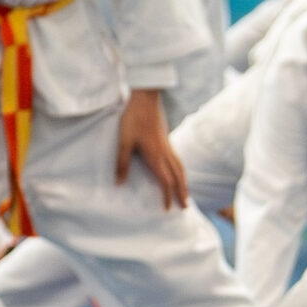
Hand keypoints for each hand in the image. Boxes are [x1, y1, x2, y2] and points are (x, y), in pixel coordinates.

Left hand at [116, 89, 185, 208]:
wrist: (145, 97)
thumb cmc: (132, 118)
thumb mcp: (123, 142)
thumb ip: (122, 163)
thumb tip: (120, 184)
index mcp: (156, 156)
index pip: (165, 181)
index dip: (167, 196)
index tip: (169, 209)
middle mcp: (165, 152)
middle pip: (178, 176)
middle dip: (182, 193)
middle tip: (186, 207)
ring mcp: (167, 145)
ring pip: (180, 167)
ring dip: (184, 182)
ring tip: (186, 193)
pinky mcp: (166, 138)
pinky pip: (177, 159)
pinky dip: (180, 170)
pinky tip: (177, 171)